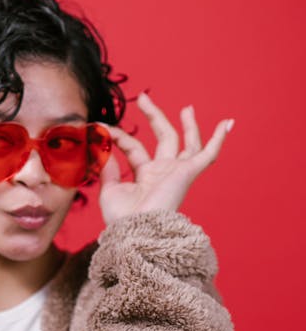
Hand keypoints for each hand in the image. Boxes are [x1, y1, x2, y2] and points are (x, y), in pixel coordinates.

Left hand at [98, 93, 233, 225]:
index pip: (133, 148)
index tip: (101, 127)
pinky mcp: (187, 173)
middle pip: (163, 139)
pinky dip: (218, 139)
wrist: (135, 233)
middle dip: (154, 117)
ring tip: (187, 107)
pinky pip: (208, 155)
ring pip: (187, 143)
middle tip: (143, 97)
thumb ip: (108, 168)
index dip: (118, 136)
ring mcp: (176, 173)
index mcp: (144, 177)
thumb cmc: (122, 220)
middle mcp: (162, 173)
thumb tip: (103, 146)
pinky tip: (228, 123)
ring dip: (188, 125)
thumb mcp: (110, 190)